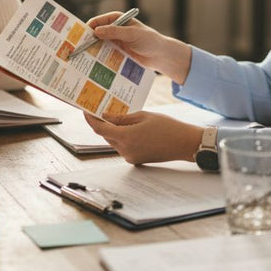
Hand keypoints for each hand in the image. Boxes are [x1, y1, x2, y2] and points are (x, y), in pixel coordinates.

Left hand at [84, 111, 202, 165]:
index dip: (90, 119)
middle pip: (106, 135)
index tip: (86, 111)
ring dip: (113, 130)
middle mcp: (125, 150)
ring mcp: (130, 157)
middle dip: (102, 123)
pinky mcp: (136, 160)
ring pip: (114, 141)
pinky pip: (123, 147)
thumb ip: (121, 118)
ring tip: (117, 117)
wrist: (184, 143)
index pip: (100, 128)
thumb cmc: (167, 127)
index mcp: (126, 137)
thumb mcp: (143, 116)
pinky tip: (129, 128)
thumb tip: (105, 116)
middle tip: (101, 110)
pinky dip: (122, 137)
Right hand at [87, 11, 191, 81]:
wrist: (160, 56)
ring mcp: (115, 41)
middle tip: (77, 49)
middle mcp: (114, 29)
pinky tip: (93, 65)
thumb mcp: (132, 34)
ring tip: (82, 59)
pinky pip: (105, 54)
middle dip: (88, 41)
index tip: (79, 36)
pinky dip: (100, 58)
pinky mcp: (117, 52)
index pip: (98, 21)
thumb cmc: (149, 40)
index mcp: (117, 19)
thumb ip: (115, 32)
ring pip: (100, 45)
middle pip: (97, 34)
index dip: (88, 27)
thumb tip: (96, 31)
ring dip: (93, 51)